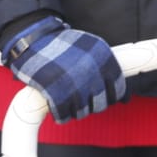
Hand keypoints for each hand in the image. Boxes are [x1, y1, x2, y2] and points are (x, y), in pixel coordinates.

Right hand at [2, 17, 125, 123]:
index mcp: (103, 57)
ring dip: (74, 109)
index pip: (118, 88)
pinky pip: (63, 115)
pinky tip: (56, 105)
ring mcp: (75, 84)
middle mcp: (92, 71)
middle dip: (91, 104)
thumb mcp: (89, 48)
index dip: (111, 96)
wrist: (31, 40)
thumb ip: (105, 69)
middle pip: (101, 104)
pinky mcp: (56, 94)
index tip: (103, 97)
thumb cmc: (61, 47)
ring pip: (82, 112)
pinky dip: (59, 114)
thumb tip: (125, 98)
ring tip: (65, 96)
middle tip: (79, 96)